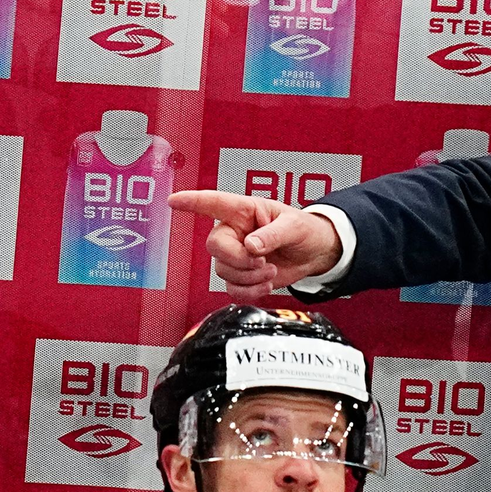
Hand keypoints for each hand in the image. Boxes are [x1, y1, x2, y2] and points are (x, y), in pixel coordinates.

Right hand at [168, 191, 341, 300]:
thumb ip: (273, 234)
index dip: (193, 201)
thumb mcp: (295, 227)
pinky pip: (232, 288)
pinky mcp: (241, 275)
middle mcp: (235, 232)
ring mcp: (236, 255)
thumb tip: (251, 246)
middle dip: (238, 259)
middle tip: (262, 261)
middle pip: (215, 246)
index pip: (214, 203)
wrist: (315, 253)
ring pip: (223, 270)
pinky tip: (266, 284)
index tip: (174, 201)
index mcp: (245, 211)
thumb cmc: (305, 230)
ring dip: (249, 276)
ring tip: (271, 270)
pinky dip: (249, 291)